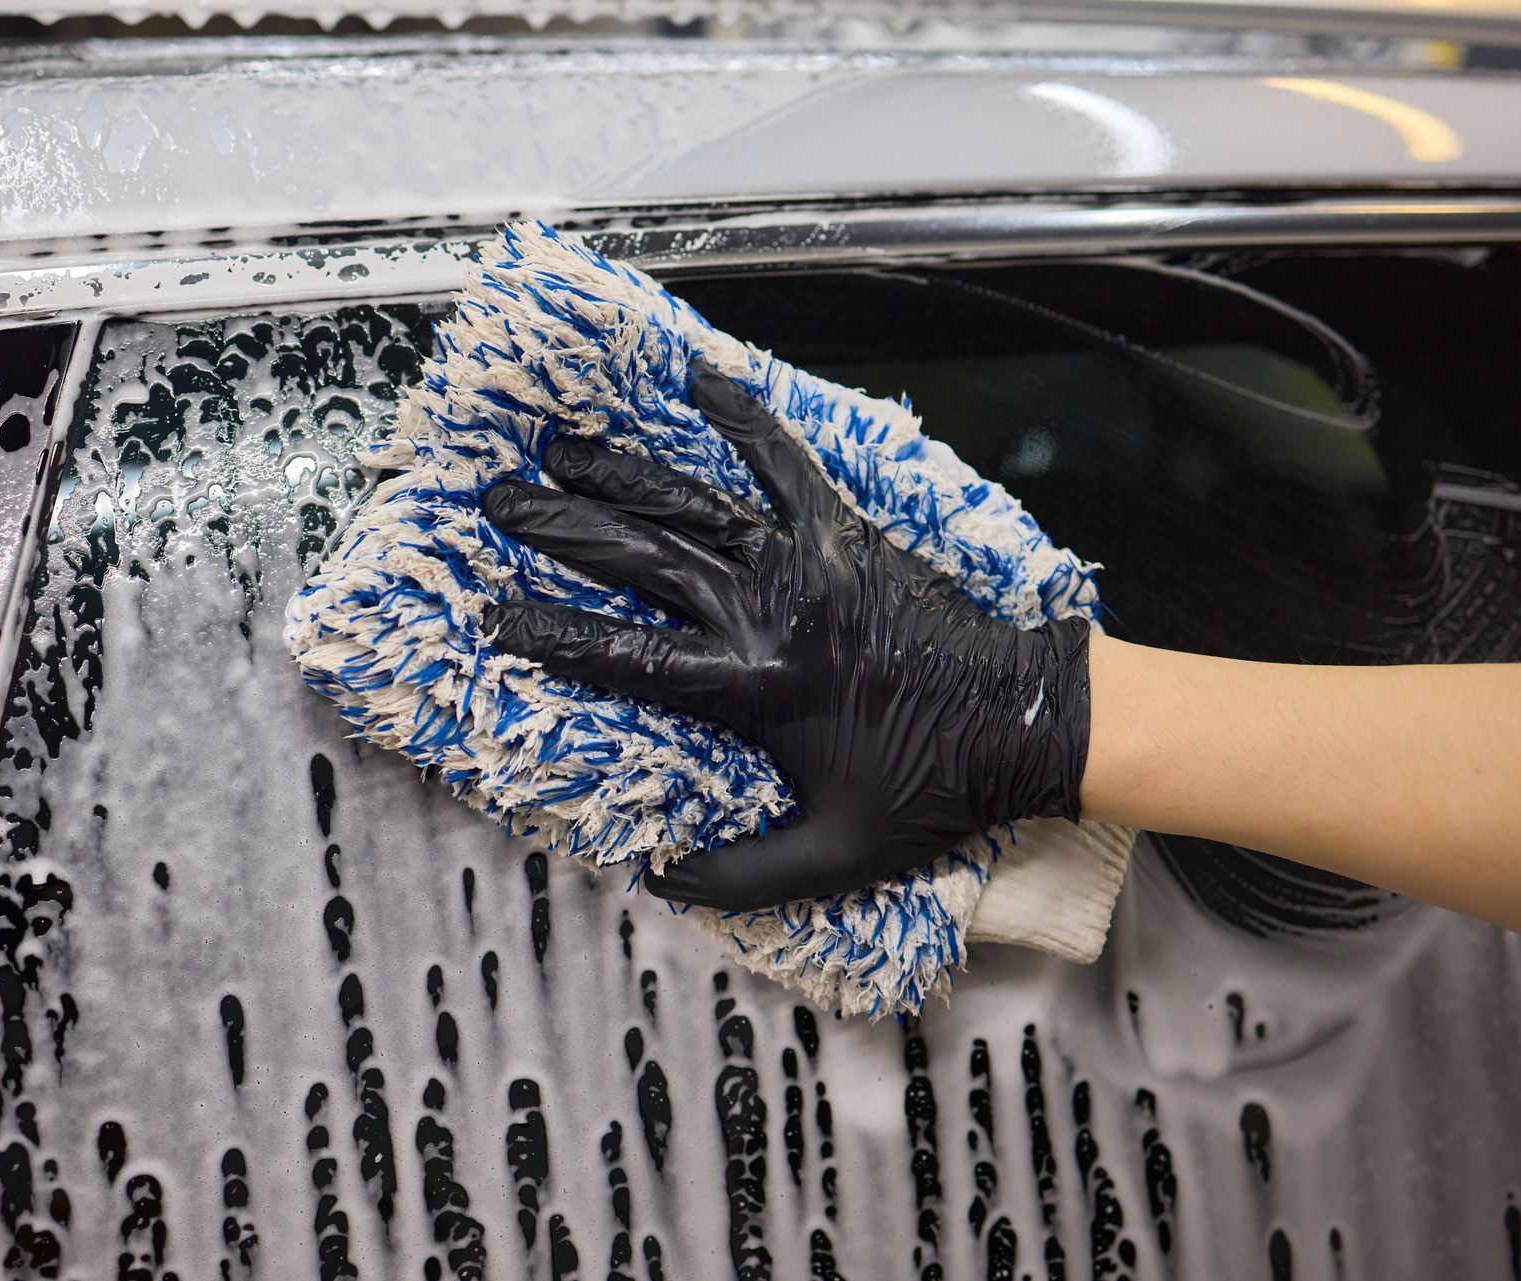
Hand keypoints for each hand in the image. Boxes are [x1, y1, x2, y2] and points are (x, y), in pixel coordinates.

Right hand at [480, 359, 1092, 910]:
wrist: (1026, 720)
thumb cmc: (933, 789)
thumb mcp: (835, 856)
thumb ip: (740, 874)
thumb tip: (659, 878)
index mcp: (754, 688)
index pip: (626, 659)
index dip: (552, 637)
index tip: (494, 618)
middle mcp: (768, 611)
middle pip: (641, 560)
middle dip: (561, 531)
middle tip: (499, 505)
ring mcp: (806, 561)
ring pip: (693, 504)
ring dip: (620, 473)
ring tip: (559, 447)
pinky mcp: (843, 532)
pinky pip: (782, 463)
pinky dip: (741, 418)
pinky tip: (698, 380)